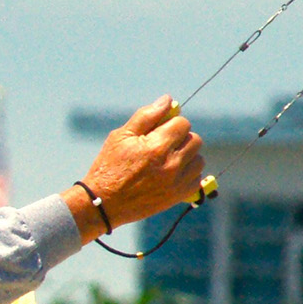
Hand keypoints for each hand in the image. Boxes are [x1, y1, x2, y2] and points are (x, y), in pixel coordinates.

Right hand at [66, 95, 205, 237]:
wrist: (104, 203)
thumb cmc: (110, 166)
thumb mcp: (121, 136)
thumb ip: (147, 115)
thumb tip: (168, 100)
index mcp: (156, 146)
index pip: (183, 124)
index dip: (172, 123)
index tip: (160, 131)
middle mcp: (171, 164)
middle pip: (195, 140)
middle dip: (182, 139)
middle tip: (164, 145)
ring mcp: (176, 182)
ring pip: (199, 160)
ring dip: (188, 157)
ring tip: (168, 161)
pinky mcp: (177, 197)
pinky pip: (197, 180)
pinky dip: (188, 175)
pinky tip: (172, 175)